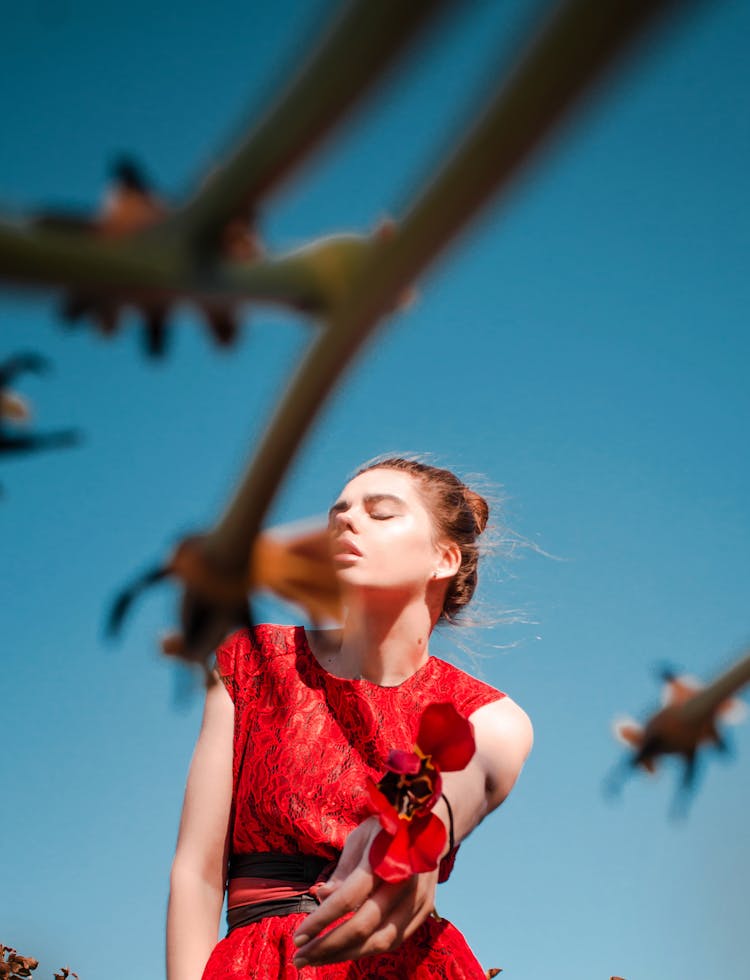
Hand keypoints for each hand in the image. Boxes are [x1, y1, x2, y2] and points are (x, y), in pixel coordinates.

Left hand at [292, 816, 438, 966]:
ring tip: (316, 959)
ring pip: (379, 941)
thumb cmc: (387, 829)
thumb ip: (342, 871)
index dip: (321, 920)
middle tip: (300, 957)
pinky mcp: (424, 911)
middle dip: (328, 946)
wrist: (431, 826)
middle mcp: (403, 883)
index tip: (298, 936)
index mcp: (383, 859)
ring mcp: (417, 900)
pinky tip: (345, 951)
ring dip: (345, 955)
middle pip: (363, 927)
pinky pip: (394, 941)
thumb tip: (322, 897)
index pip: (349, 898)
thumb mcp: (360, 837)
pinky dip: (367, 950)